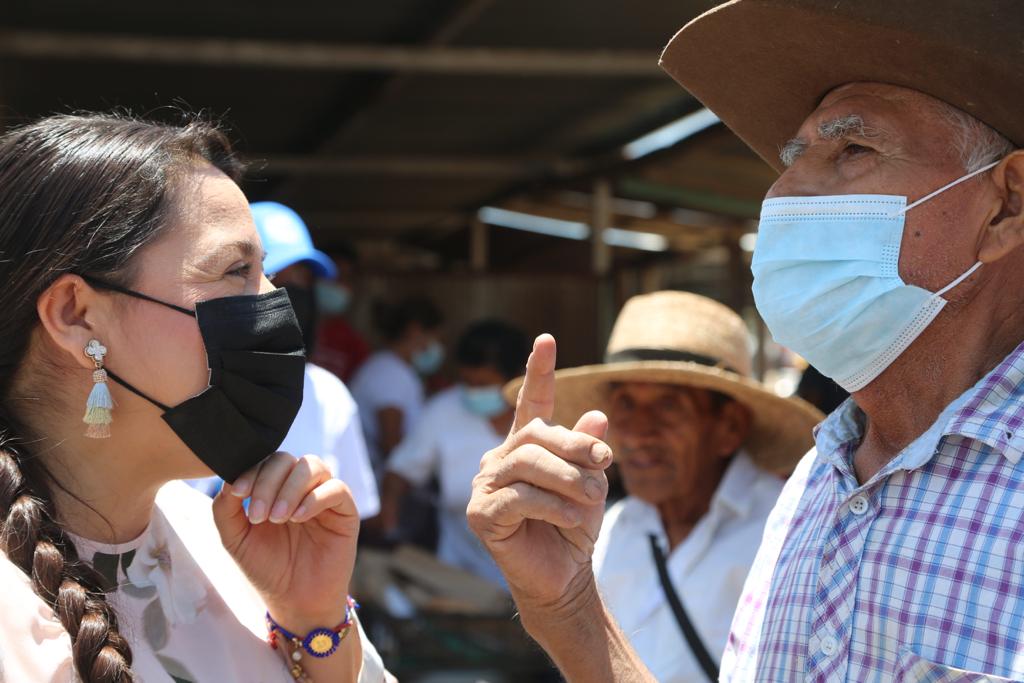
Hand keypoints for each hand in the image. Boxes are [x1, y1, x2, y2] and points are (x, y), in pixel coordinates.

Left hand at [212, 453, 358, 631]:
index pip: (264, 461)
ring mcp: (324, 496)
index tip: (238, 494)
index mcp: (275, 488)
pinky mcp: (346, 511)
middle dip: (267, 483)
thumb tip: (229, 480)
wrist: (294, 601)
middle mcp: (300, 487)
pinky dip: (315, 498)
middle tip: (259, 516)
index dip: (251, 472)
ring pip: (312, 466)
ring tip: (278, 518)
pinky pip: (336, 488)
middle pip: (286, 460)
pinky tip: (298, 518)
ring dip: (290, 489)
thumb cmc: (266, 568)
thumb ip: (225, 509)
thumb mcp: (235, 538)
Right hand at [467, 334, 611, 614]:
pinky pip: (520, 498)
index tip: (547, 339)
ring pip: (528, 464)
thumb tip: (597, 416)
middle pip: (535, 435)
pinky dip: (554, 506)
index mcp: (524, 447)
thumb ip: (587, 451)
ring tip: (594, 498)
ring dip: (569, 479)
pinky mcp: (480, 514)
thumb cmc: (573, 527)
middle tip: (606, 463)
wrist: (563, 577)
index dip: (538, 372)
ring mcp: (484, 485)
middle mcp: (499, 459)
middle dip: (576, 446)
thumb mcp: (589, 484)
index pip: (530, 403)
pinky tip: (573, 518)